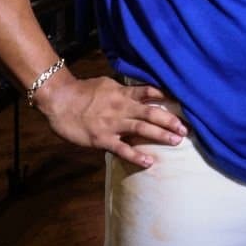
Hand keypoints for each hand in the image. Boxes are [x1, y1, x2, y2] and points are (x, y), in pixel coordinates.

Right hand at [34, 73, 187, 167]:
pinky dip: (136, 156)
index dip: (168, 98)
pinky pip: (122, 149)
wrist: (59, 100)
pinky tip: (149, 162)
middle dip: (170, 120)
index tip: (184, 104)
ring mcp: (113, 124)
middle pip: (152, 113)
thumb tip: (137, 91)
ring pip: (142, 129)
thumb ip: (123, 90)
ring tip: (177, 141)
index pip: (150, 93)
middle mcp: (122, 108)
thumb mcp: (106, 84)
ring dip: (161, 135)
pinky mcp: (102, 139)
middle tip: (186, 128)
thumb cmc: (82, 91)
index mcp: (123, 93)